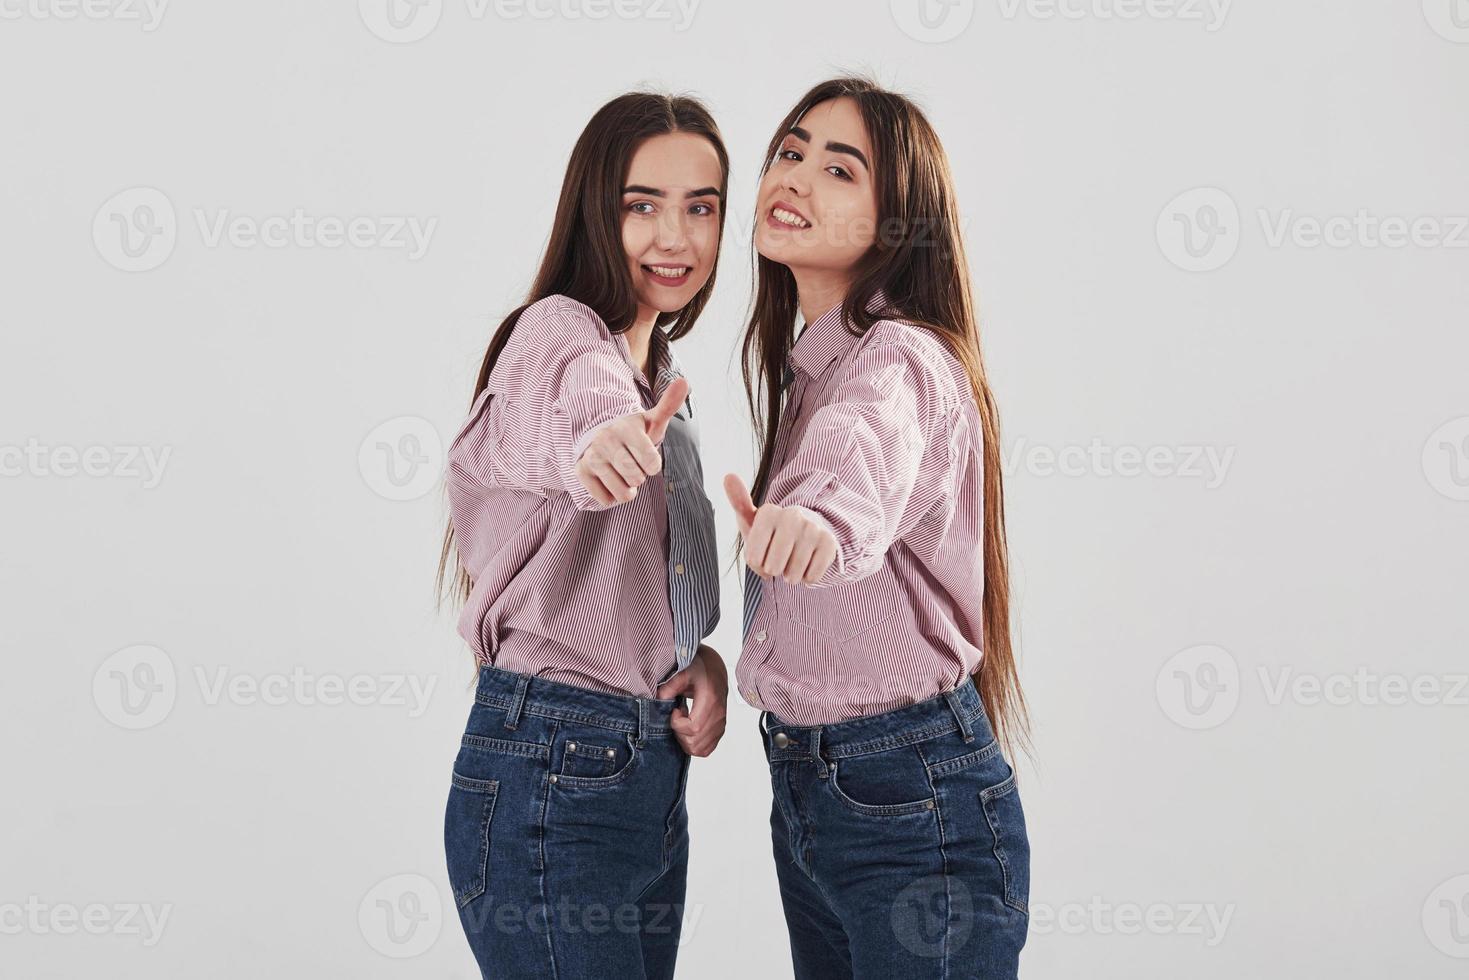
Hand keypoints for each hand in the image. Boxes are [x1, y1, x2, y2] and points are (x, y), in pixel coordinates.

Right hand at [574, 377, 688, 506]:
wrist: (600, 437)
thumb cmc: (634, 434)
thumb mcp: (652, 421)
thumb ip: (669, 405)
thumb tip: (684, 381)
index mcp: (626, 427)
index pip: (652, 464)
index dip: (653, 465)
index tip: (647, 457)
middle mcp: (605, 440)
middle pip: (636, 478)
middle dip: (639, 477)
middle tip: (633, 465)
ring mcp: (591, 456)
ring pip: (622, 493)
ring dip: (627, 489)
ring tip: (622, 473)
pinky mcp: (580, 472)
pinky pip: (605, 500)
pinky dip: (611, 495)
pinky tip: (609, 479)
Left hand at [656, 644, 727, 756]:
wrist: (715, 670)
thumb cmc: (701, 669)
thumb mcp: (682, 672)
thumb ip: (670, 686)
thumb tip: (659, 700)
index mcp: (711, 700)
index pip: (693, 728)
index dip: (677, 724)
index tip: (675, 711)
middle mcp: (719, 715)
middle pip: (694, 742)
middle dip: (679, 733)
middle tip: (678, 716)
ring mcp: (721, 725)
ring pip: (699, 749)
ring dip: (685, 740)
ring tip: (684, 722)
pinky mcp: (720, 731)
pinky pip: (706, 750)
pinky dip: (694, 745)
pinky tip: (689, 730)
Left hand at [724, 473, 837, 584]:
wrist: (807, 534)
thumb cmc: (773, 533)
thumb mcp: (753, 521)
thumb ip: (739, 503)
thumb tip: (728, 475)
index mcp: (769, 512)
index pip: (753, 558)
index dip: (757, 563)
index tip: (762, 553)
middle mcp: (792, 515)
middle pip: (773, 566)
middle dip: (774, 570)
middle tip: (778, 559)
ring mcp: (813, 528)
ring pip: (793, 573)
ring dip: (791, 575)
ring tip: (792, 561)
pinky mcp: (829, 542)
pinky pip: (812, 576)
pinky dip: (807, 577)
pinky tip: (807, 564)